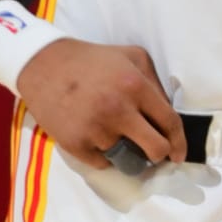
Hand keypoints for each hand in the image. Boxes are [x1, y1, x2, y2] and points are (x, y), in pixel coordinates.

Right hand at [16, 37, 184, 170]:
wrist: (42, 64)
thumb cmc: (92, 60)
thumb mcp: (131, 57)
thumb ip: (155, 83)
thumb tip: (169, 114)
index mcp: (135, 86)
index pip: (170, 123)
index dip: (179, 143)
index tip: (179, 155)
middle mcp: (118, 110)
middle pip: (155, 149)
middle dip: (160, 155)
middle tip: (154, 153)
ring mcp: (95, 129)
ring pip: (126, 157)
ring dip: (124, 149)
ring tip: (110, 131)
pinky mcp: (75, 144)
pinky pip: (102, 163)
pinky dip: (102, 155)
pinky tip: (94, 135)